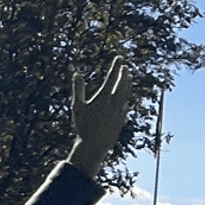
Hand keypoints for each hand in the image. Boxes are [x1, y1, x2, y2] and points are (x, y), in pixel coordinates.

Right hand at [67, 60, 132, 175]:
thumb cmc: (83, 126)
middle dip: (123, 73)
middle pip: (122, 84)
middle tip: (125, 65)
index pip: (112, 77)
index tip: (119, 57)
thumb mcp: (77, 107)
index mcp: (104, 97)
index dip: (116, 66)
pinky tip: (125, 96)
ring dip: (127, 84)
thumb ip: (78, 89)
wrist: (94, 146)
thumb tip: (76, 73)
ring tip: (128, 76)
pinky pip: (126, 103)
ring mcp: (120, 111)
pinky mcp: (122, 119)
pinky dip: (126, 96)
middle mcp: (115, 103)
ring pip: (126, 93)